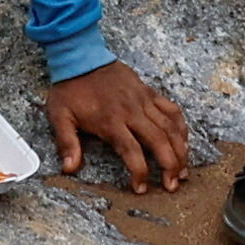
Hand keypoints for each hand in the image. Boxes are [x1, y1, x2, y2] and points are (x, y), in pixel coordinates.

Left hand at [41, 61, 190, 191]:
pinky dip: (181, 126)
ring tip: (184, 170)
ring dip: (180, 149)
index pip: (132, 151)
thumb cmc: (70, 88)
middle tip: (172, 185)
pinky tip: (184, 141)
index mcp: (111, 121)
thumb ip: (67, 143)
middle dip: (170, 165)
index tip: (140, 188)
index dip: (139, 172)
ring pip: (170, 127)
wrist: (80, 55)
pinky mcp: (148, 92)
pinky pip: (171, 109)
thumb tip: (69, 169)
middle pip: (158, 141)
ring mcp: (143, 100)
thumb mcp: (60, 116)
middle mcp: (131, 112)